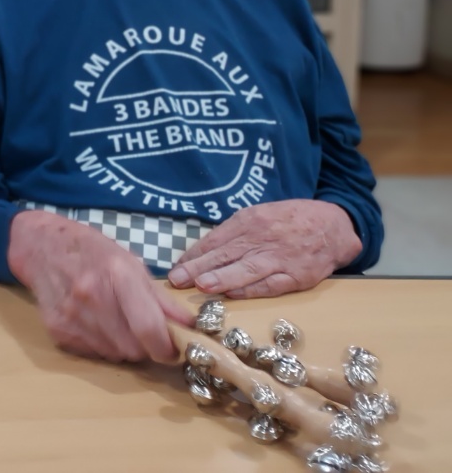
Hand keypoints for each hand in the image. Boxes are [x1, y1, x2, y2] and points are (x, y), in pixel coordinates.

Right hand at [7, 210, 191, 362]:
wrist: (41, 246)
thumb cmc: (91, 251)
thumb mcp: (129, 262)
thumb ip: (160, 298)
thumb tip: (190, 327)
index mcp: (117, 274)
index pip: (148, 327)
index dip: (166, 347)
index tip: (173, 349)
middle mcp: (92, 296)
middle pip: (133, 348)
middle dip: (144, 346)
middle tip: (142, 331)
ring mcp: (72, 315)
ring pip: (114, 354)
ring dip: (121, 346)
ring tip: (114, 321)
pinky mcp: (57, 330)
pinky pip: (92, 352)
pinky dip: (100, 344)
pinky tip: (93, 321)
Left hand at [167, 199, 360, 298]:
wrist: (333, 226)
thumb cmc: (288, 221)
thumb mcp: (259, 215)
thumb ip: (235, 232)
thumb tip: (204, 252)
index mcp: (250, 220)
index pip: (215, 239)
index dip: (194, 254)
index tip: (176, 267)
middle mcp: (262, 238)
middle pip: (226, 253)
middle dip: (199, 267)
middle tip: (177, 279)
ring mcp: (280, 258)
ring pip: (248, 269)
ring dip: (223, 278)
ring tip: (202, 285)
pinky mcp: (298, 276)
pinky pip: (271, 285)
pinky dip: (252, 290)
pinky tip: (233, 295)